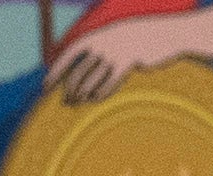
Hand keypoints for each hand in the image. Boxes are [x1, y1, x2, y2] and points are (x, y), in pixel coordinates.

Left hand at [52, 23, 202, 100]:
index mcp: (95, 36)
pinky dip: (101, 93)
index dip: (55, 72)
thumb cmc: (140, 38)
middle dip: (69, 88)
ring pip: (93, 78)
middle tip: (65, 102)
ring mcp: (115, 53)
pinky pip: (111, 82)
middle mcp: (101, 43)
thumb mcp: (116, 37)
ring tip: (77, 104)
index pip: (68, 55)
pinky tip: (95, 100)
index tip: (46, 86)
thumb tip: (84, 66)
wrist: (166, 33)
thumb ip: (100, 48)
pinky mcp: (129, 62)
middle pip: (79, 70)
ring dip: (83, 94)